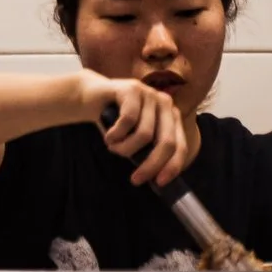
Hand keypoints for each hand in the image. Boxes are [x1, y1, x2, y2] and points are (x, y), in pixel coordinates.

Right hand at [80, 68, 190, 187]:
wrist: (91, 97)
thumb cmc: (115, 122)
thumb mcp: (136, 139)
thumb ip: (149, 152)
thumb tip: (157, 178)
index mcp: (171, 117)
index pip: (180, 145)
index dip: (172, 166)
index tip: (159, 182)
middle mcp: (165, 104)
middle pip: (166, 142)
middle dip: (151, 165)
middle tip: (136, 179)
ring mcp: (149, 94)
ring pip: (144, 135)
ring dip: (125, 149)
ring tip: (113, 147)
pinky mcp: (132, 89)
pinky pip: (128, 120)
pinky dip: (115, 135)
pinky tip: (108, 135)